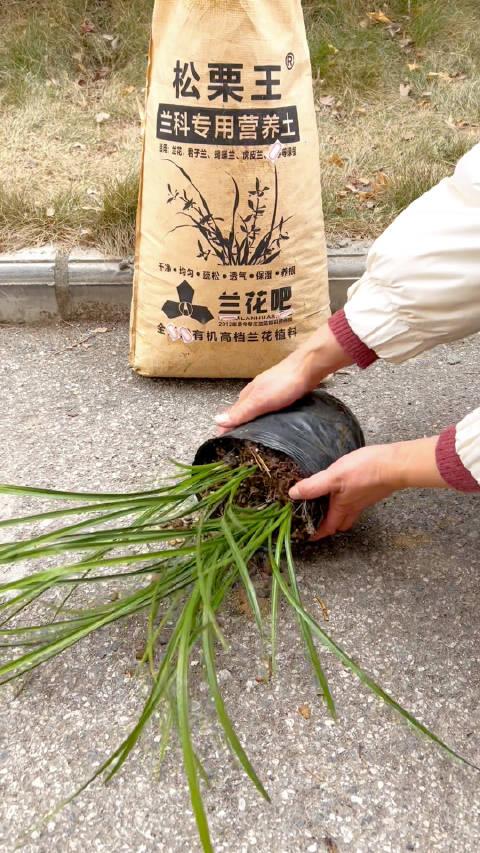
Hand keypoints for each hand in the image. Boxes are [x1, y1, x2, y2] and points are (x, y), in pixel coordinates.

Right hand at [215, 325, 351, 430]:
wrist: (308, 368)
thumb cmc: (283, 384)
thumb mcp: (259, 401)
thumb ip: (241, 412)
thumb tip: (216, 421)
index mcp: (247, 395)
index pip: (233, 414)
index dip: (228, 428)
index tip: (224, 442)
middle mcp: (256, 392)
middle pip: (243, 412)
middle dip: (239, 425)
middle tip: (240, 444)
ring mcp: (270, 392)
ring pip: (257, 409)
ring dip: (254, 421)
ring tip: (256, 437)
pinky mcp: (283, 393)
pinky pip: (270, 408)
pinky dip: (267, 417)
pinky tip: (273, 423)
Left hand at [289, 437, 446, 538]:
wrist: (395, 465)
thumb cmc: (365, 471)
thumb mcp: (334, 477)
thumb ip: (314, 486)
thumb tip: (294, 494)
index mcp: (342, 507)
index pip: (327, 527)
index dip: (316, 534)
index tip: (307, 536)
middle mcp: (354, 507)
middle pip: (340, 524)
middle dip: (328, 526)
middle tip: (316, 521)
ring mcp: (364, 500)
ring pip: (349, 513)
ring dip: (338, 513)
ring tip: (327, 505)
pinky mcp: (372, 490)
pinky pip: (357, 501)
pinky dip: (348, 500)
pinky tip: (345, 489)